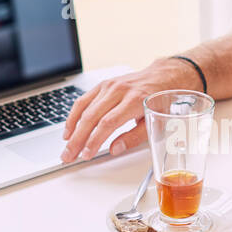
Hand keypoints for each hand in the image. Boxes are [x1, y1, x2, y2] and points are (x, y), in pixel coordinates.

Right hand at [60, 58, 201, 162]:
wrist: (164, 76)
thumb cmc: (162, 100)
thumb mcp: (156, 121)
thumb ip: (134, 136)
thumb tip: (115, 149)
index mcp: (135, 100)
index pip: (108, 123)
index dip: (94, 140)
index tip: (86, 154)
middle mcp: (119, 90)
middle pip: (91, 117)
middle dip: (78, 139)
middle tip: (69, 156)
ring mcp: (109, 85)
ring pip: (84, 108)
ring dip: (72, 129)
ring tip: (67, 147)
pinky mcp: (103, 84)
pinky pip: (84, 100)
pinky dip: (74, 115)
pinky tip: (69, 129)